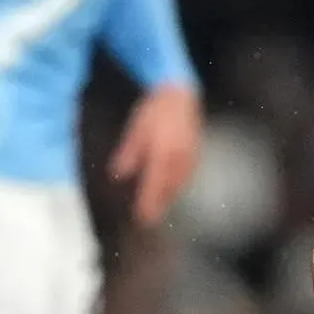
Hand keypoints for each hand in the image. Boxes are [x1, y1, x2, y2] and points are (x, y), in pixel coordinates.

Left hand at [108, 84, 202, 226]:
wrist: (179, 93)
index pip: (155, 185)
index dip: (148, 204)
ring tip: (159, 206)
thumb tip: (118, 175)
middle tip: (149, 219)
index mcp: (163, 152)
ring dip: (169, 197)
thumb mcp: (136, 129)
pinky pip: (187, 175)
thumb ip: (128, 153)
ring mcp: (190, 155)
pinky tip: (170, 188)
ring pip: (179, 183)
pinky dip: (177, 185)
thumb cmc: (154, 110)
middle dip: (159, 205)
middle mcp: (179, 157)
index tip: (142, 219)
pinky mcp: (196, 152)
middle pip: (169, 189)